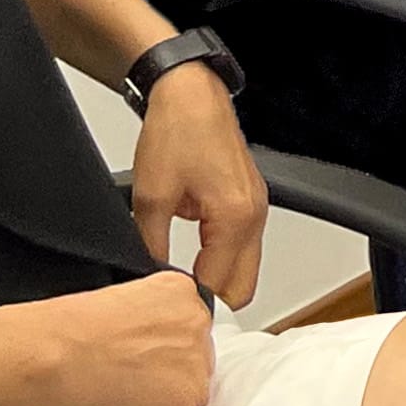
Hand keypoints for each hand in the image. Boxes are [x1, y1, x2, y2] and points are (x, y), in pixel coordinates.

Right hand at [37, 267, 215, 405]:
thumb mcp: (121, 299)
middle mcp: (197, 324)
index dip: (163, 347)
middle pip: (194, 358)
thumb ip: (148, 317)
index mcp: (182, 292)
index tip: (143, 355)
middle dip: (170, 372)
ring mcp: (196, 366)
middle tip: (134, 379)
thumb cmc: (75, 328)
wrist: (66, 353)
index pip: (188, 327)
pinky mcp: (185, 403)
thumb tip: (145, 340)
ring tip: (127, 397)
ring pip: (192, 391)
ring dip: (166, 399)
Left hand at [128, 59, 267, 304]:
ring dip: (216, 278)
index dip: (189, 303)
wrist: (191, 94)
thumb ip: (151, 247)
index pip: (217, 286)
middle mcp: (254, 215)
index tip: (165, 312)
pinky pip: (241, 245)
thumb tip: (149, 281)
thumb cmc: (178, 131)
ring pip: (245, 268)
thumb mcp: (150, 196)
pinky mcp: (249, 200)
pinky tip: (192, 254)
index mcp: (235, 217)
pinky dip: (220, 257)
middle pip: (243, 288)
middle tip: (176, 305)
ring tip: (180, 281)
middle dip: (212, 301)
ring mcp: (256, 208)